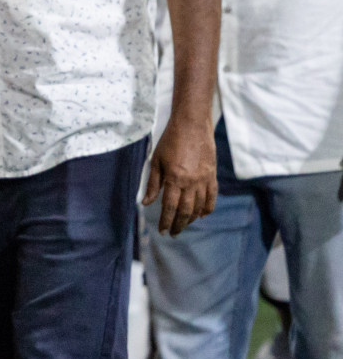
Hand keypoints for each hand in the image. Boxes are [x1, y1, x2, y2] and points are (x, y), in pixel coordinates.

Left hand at [143, 113, 216, 235]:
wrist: (192, 125)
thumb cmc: (170, 141)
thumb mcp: (156, 160)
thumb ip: (153, 183)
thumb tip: (146, 202)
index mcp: (174, 178)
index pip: (170, 207)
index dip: (166, 221)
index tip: (163, 230)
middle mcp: (191, 182)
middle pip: (185, 211)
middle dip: (179, 224)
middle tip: (173, 233)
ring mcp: (204, 180)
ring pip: (199, 206)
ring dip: (192, 218)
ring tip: (185, 224)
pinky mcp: (212, 176)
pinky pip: (212, 197)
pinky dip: (208, 208)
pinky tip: (203, 215)